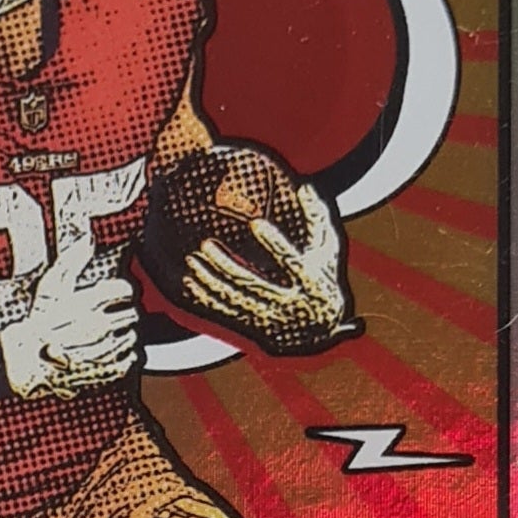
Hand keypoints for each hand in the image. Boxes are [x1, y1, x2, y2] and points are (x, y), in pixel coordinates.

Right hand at [0, 239, 138, 399]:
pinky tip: (110, 351)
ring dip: (123, 332)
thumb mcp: (50, 287)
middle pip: (132, 313)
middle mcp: (101, 325)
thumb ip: (71, 261)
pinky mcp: (108, 370)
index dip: (121, 291)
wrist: (26, 363)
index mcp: (90, 302)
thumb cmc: (37, 324)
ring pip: (132, 335)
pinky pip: (130, 358)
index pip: (126, 289)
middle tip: (110, 315)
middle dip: (123, 312)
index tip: (114, 294)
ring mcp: (106, 349)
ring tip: (106, 334)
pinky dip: (125, 355)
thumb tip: (87, 240)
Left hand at [183, 182, 356, 355]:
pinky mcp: (255, 327)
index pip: (291, 263)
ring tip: (192, 259)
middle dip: (226, 265)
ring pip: (235, 299)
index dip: (274, 244)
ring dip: (210, 280)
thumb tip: (304, 185)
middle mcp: (290, 304)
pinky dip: (207, 298)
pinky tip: (190, 281)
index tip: (254, 224)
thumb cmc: (323, 280)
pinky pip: (226, 312)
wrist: (322, 332)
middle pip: (253, 285)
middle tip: (205, 244)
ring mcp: (270, 318)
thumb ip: (318, 218)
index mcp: (311, 283)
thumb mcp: (327, 250)